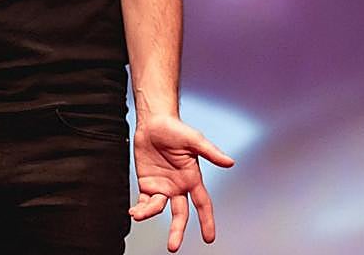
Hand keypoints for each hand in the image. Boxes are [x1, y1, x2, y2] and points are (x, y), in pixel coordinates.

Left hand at [130, 114, 234, 250]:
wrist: (152, 122)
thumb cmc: (175, 129)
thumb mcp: (194, 140)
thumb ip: (210, 152)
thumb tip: (230, 162)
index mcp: (192, 179)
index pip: (202, 204)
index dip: (207, 221)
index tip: (209, 238)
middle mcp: (178, 186)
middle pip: (180, 214)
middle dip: (177, 231)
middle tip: (173, 246)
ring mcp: (162, 186)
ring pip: (159, 208)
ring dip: (149, 213)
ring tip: (139, 214)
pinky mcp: (147, 183)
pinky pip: (144, 201)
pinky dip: (139, 208)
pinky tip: (134, 211)